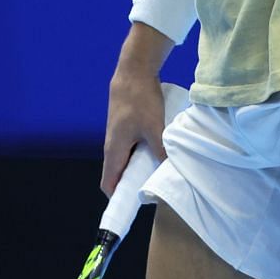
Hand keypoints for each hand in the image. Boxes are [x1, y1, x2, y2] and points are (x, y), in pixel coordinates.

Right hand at [100, 64, 166, 195]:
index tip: (132, 208)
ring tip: (157, 175)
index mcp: (114, 150)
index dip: (118, 198)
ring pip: (126, 160)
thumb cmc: (139, 99)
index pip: (108, 184)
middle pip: (118, 174)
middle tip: (152, 192)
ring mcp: (118, 136)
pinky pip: (131, 148)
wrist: (133, 71)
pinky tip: (158, 153)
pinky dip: (142, 155)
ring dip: (139, 169)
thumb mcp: (155, 127)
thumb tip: (170, 171)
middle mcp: (112, 145)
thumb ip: (161, 150)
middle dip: (132, 186)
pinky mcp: (126, 127)